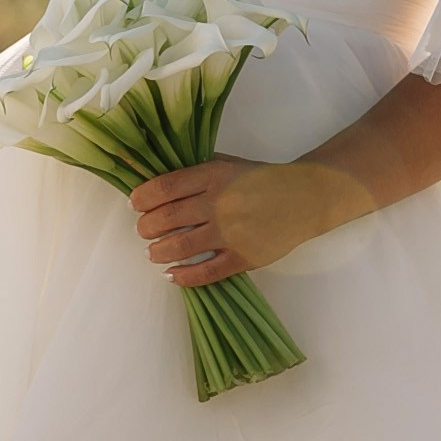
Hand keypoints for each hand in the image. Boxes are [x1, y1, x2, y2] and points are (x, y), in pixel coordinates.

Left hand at [129, 157, 347, 286]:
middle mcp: (219, 203)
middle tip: (143, 231)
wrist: (305, 198)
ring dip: (158, 252)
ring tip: (153, 252)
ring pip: (180, 247)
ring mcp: (231, 232)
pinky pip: (206, 273)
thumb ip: (196, 171)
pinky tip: (172, 274)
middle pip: (167, 218)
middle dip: (146, 227)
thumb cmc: (262, 179)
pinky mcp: (243, 257)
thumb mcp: (228, 163)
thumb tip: (158, 182)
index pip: (166, 187)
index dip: (143, 198)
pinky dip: (184, 276)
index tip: (135, 204)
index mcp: (214, 175)